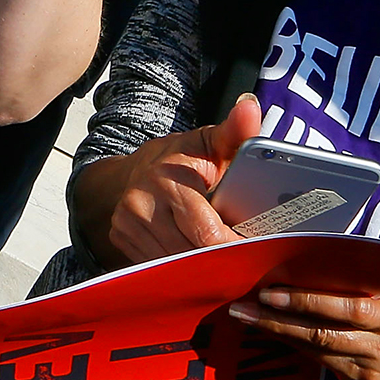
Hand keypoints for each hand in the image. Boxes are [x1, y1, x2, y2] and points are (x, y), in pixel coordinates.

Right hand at [99, 93, 261, 265]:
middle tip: (251, 269)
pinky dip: (182, 274)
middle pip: (192, 255)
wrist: (136, 170)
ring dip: (203, 273)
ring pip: (175, 269)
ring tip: (228, 269)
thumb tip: (251, 105)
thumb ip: (235, 132)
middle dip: (223, 265)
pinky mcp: (120, 240)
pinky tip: (199, 268)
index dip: (235, 249)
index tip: (259, 256)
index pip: (207, 233)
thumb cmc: (184, 160)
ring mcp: (126, 225)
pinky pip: (158, 270)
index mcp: (167, 178)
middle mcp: (140, 203)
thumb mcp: (210, 143)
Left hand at [230, 275, 379, 379]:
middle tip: (260, 295)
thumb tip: (290, 255)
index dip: (322, 277)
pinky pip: (319, 357)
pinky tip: (266, 330)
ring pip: (324, 338)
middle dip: (296, 302)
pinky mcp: (364, 376)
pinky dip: (289, 341)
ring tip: (247, 313)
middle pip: (341, 311)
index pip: (357, 280)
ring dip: (280, 325)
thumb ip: (350, 270)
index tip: (281, 273)